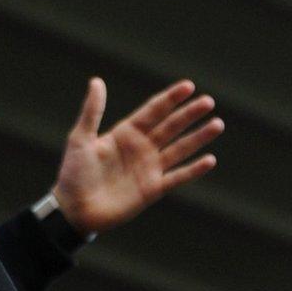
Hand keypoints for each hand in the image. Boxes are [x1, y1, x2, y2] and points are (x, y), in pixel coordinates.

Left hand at [51, 78, 223, 235]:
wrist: (75, 209)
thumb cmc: (73, 173)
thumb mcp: (80, 138)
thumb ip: (92, 111)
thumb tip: (97, 81)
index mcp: (126, 132)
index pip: (154, 111)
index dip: (171, 99)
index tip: (189, 86)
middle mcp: (142, 148)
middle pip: (171, 127)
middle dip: (190, 114)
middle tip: (209, 102)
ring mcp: (150, 168)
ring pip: (180, 149)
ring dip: (199, 137)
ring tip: (217, 124)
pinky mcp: (154, 189)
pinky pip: (178, 177)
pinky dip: (194, 170)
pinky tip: (210, 160)